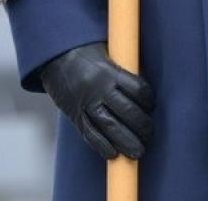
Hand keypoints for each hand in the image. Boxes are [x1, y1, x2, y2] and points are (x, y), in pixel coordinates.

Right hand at [38, 42, 154, 159]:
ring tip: (138, 152)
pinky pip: (89, 133)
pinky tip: (113, 154)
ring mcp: (85, 103)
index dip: (149, 100)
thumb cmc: (85, 52)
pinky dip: (102, 146)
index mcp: (109, 71)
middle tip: (149, 135)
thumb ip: (123, 70)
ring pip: (109, 127)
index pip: (137, 89)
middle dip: (142, 126)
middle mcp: (98, 88)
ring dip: (126, 142)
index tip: (152, 106)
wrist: (54, 55)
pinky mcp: (74, 114)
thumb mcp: (107, 53)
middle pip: (127, 111)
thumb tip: (143, 91)